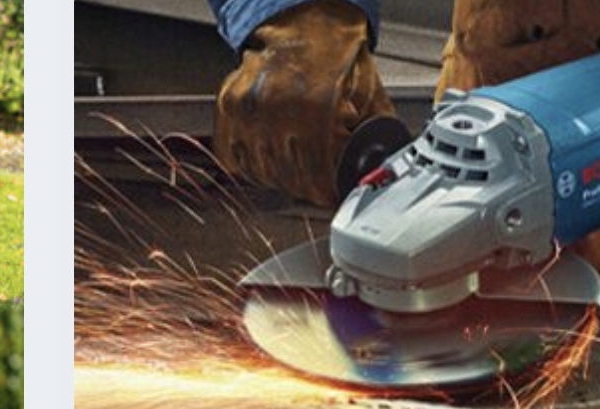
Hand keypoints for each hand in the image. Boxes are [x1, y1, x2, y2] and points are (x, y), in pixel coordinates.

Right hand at [212, 0, 393, 206]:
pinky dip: (249, 165)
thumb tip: (373, 166)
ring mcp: (245, 106)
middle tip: (314, 189)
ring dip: (278, 180)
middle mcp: (273, 106)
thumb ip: (370, 131)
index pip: (313, 170)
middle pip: (286, 175)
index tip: (327, 196)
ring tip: (294, 177)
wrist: (301, 20)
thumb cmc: (333, 50)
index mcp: (312, 103)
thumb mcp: (367, 90)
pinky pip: (232, 154)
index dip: (322, 191)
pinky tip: (267, 163)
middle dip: (304, 188)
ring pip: (258, 169)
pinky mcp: (227, 105)